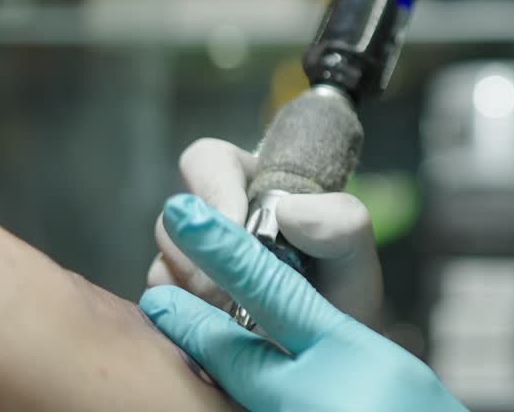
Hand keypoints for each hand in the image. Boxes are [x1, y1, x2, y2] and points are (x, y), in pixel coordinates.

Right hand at [147, 139, 382, 327]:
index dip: (212, 188)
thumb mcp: (355, 252)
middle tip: (235, 287)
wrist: (333, 351)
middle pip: (173, 219)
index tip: (236, 223)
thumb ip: (342, 221)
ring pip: (162, 268)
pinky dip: (184, 325)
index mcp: (249, 187)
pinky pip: (158, 312)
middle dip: (202, 256)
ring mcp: (188, 268)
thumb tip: (288, 211)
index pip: (207, 161)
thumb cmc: (342, 288)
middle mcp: (212, 223)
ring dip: (196, 295)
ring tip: (240, 317)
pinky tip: (221, 337)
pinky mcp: (176, 310)